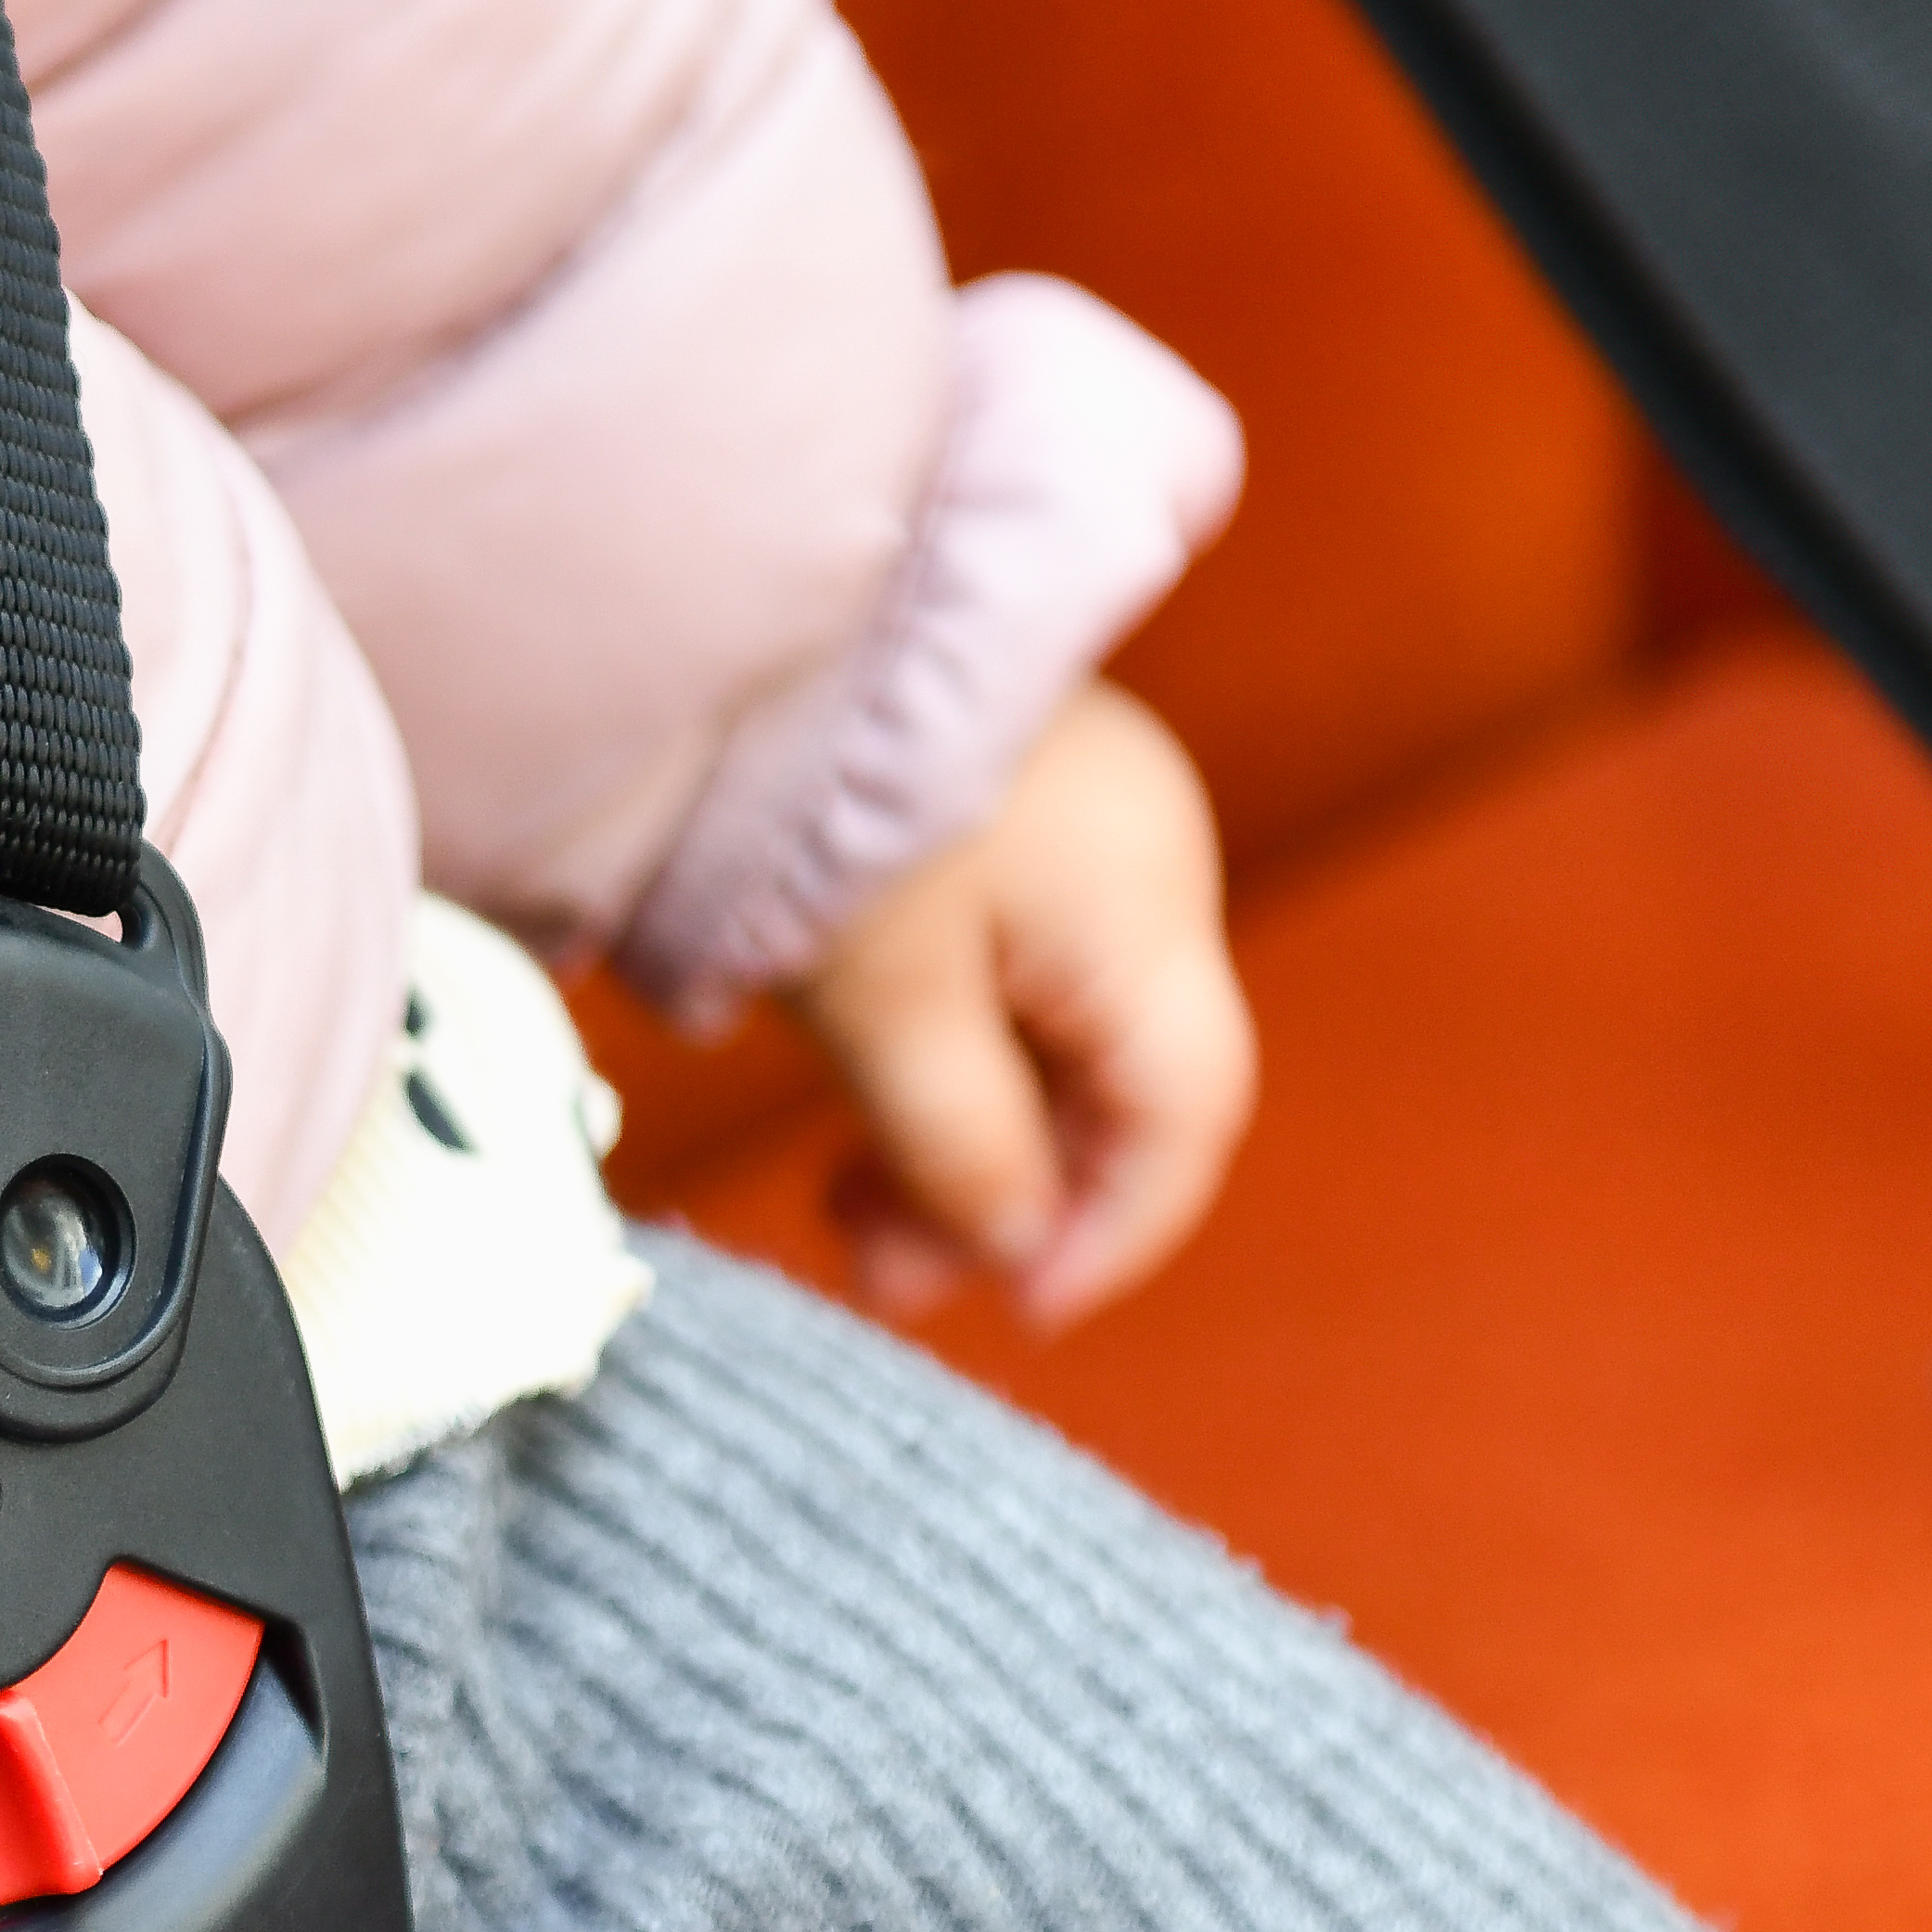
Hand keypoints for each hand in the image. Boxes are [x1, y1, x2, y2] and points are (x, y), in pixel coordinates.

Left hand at [790, 681, 1260, 1328]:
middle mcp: (1145, 862)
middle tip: (881, 1272)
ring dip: (967, 1136)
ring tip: (848, 1210)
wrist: (745, 621)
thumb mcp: (881, 1005)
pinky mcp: (1007, 809)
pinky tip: (863, 1110)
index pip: (1187, 1112)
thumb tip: (1011, 1243)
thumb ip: (960, 1145)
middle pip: (1122, 1079)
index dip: (1114, 1231)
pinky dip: (950, 1056)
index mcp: (1146, 906)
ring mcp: (1083, 827)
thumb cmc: (815, 802)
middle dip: (1014, 1195)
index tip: (1017, 1311)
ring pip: (1058, 1032)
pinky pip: (1013, 968)